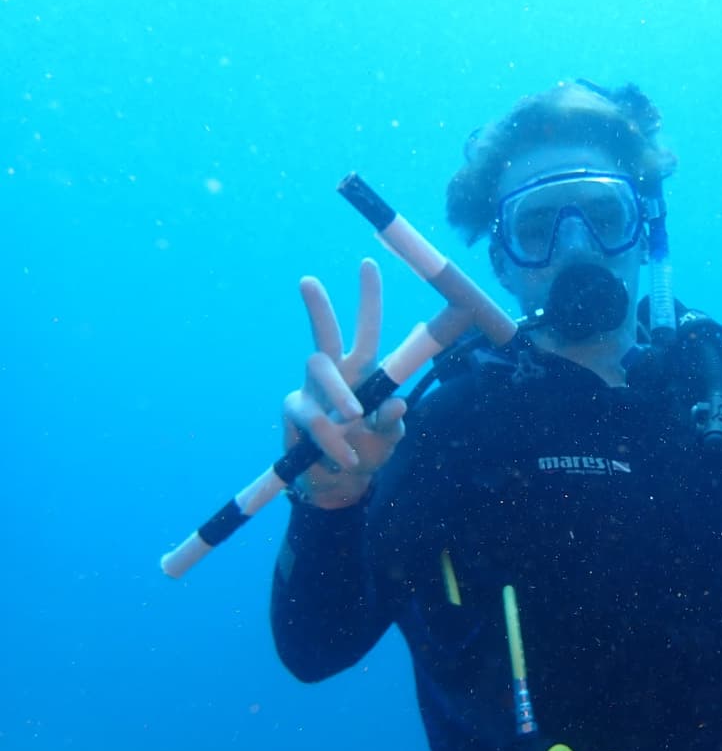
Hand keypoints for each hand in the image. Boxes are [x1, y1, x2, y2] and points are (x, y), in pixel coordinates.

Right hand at [282, 258, 406, 508]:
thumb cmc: (366, 453)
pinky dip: (333, 438)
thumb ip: (391, 423)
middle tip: (308, 280)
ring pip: (318, 369)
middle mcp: (335, 374)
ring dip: (340, 393)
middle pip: (325, 334)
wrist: (338, 487)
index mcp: (364, 372)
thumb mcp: (388, 440)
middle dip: (317, 308)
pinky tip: (346, 457)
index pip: (367, 330)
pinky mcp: (294, 413)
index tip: (368, 263)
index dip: (368, 298)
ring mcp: (310, 391)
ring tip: (356, 420)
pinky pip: (312, 417)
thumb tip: (396, 405)